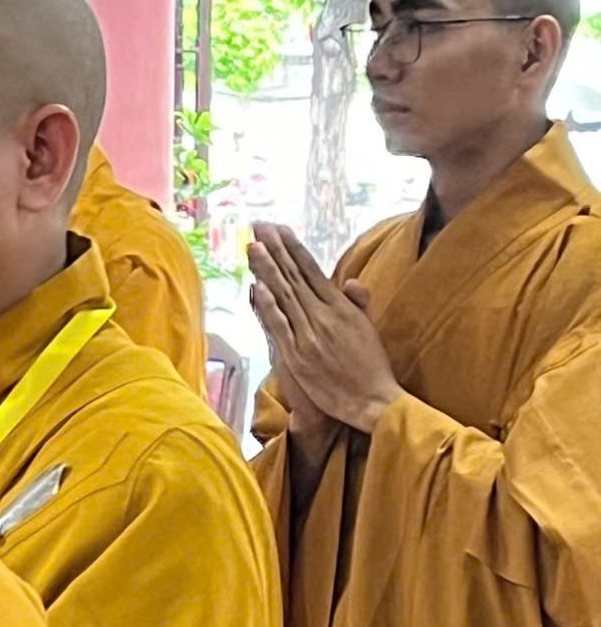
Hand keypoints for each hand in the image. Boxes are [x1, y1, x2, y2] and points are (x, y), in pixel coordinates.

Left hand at [247, 224, 402, 432]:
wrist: (373, 400)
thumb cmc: (371, 366)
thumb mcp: (367, 329)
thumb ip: (357, 303)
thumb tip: (351, 281)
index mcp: (341, 307)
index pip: (312, 271)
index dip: (294, 249)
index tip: (280, 230)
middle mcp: (324, 316)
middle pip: (294, 277)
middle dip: (277, 250)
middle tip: (260, 225)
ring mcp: (309, 335)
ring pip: (284, 296)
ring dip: (268, 270)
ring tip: (253, 245)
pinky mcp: (298, 355)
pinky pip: (280, 326)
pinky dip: (269, 306)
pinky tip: (258, 286)